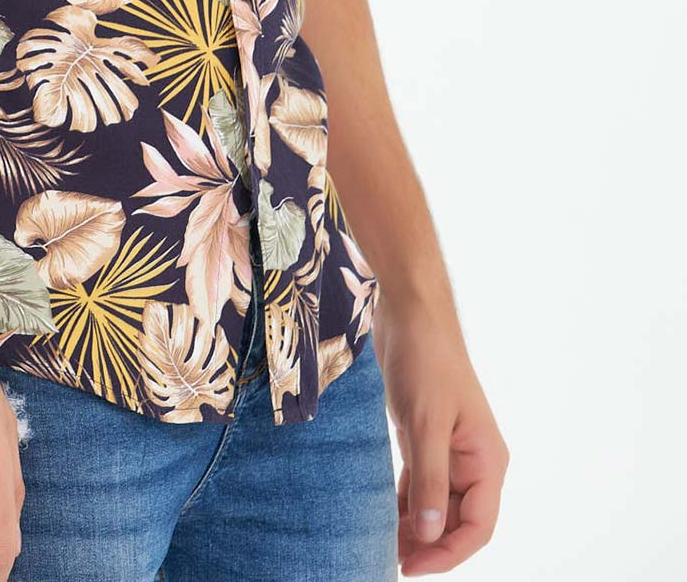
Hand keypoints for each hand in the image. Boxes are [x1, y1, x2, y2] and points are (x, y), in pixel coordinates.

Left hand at [373, 292, 508, 573]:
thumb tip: (429, 535)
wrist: (411, 312)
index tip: (411, 567)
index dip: (447, 553)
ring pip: (436, 504)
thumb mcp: (425, 425)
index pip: (477, 527)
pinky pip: (421, 482)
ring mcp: (451, 449)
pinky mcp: (427, 436)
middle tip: (388, 559)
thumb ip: (429, 481)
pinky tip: (383, 515)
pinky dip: (405, 501)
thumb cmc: (426, 362)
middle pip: (456, 520)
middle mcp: (474, 460)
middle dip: (428, 543)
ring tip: (382, 545)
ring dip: (414, 526)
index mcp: (487, 461)